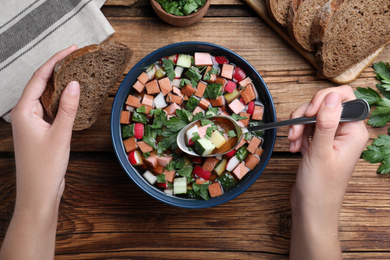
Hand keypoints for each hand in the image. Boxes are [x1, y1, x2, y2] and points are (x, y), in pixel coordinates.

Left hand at [0, 45, 79, 259]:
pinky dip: (62, 100)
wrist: (38, 193)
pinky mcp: (40, 130)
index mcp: (23, 111)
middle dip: (58, 69)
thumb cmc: (45, 168)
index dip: (56, 61)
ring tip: (78, 72)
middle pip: (41, 84)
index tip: (71, 50)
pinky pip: (50, 108)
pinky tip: (73, 97)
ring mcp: (32, 122)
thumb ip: (68, 108)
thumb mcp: (60, 135)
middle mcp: (24, 114)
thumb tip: (75, 84)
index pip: (39, 78)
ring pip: (46, 96)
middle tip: (77, 57)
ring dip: (61, 84)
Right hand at [288, 85, 368, 259]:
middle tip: (295, 131)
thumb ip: (326, 122)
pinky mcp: (321, 143)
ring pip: (314, 115)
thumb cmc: (320, 187)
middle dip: (306, 115)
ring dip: (299, 126)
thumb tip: (331, 96)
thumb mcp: (320, 152)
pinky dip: (298, 134)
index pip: (344, 98)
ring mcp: (333, 137)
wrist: (312, 208)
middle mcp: (346, 132)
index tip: (309, 112)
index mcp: (354, 132)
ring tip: (293, 143)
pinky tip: (295, 148)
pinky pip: (308, 127)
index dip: (324, 100)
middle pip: (325, 105)